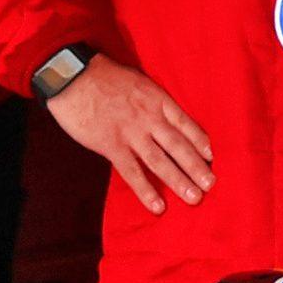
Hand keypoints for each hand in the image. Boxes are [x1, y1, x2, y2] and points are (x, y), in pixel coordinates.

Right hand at [45, 53, 213, 211]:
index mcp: (157, 99)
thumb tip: (162, 118)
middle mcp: (149, 117)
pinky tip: (158, 206)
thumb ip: (151, 101)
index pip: (185, 123)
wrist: (71, 76)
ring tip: (195, 198)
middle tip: (211, 185)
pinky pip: (132, 172)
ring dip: (179, 181)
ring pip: (161, 161)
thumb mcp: (137, 81)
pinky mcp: (112, 145)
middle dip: (196, 167)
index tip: (212, 156)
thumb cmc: (103, 76)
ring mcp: (131, 133)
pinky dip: (146, 190)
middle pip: (179, 146)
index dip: (200, 141)